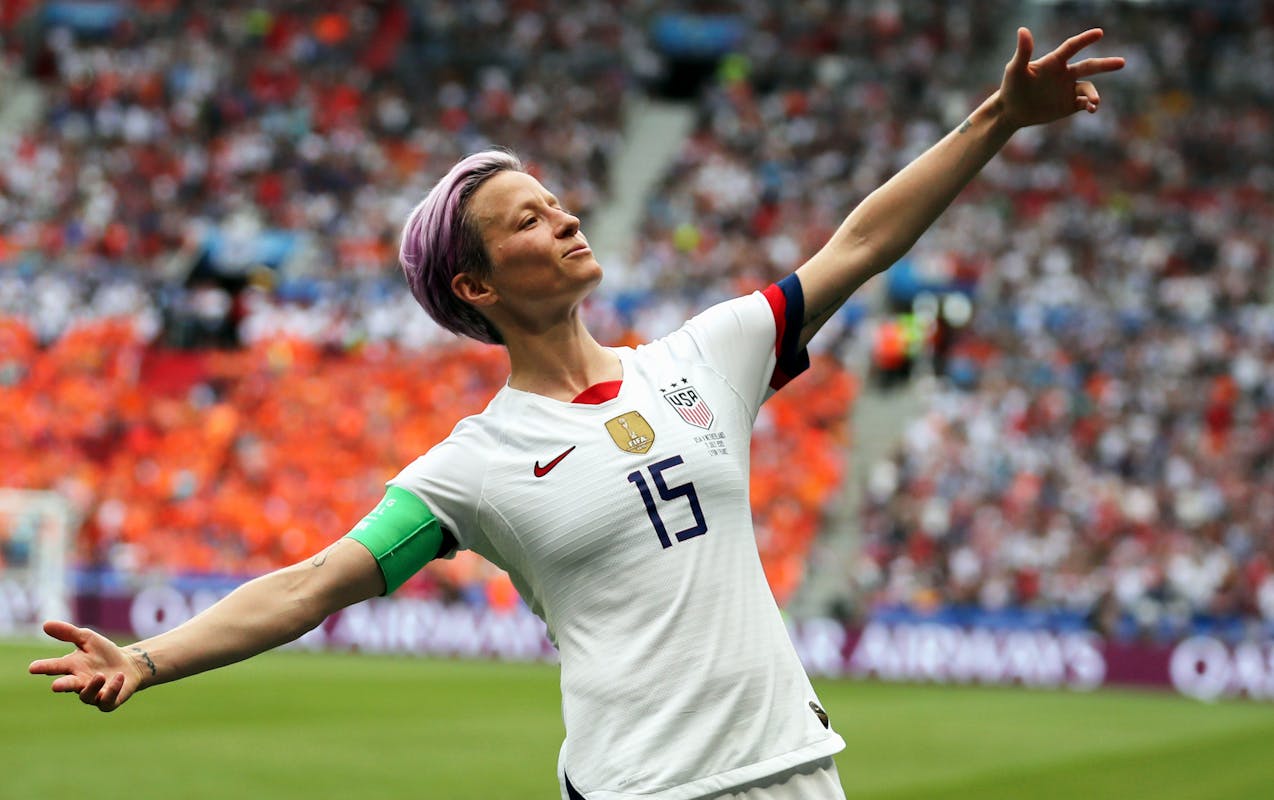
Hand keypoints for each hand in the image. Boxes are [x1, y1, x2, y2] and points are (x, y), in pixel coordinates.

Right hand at [28, 620, 145, 711]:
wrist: (129, 666)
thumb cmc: (104, 653)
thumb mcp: (88, 639)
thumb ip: (68, 633)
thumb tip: (45, 624)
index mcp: (72, 667)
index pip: (55, 667)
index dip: (44, 667)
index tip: (33, 667)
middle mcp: (79, 683)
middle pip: (68, 685)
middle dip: (62, 685)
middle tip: (55, 686)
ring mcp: (93, 694)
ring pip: (87, 695)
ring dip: (93, 685)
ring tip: (100, 675)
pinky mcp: (108, 701)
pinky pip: (107, 699)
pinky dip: (112, 689)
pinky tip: (119, 677)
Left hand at [999, 27, 1124, 129]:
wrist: (1012, 110)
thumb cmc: (1012, 87)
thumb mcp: (1015, 69)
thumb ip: (1023, 51)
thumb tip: (1023, 29)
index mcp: (1055, 62)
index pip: (1072, 47)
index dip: (1085, 39)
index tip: (1099, 33)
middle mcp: (1065, 74)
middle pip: (1089, 66)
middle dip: (1105, 65)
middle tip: (1122, 62)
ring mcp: (1068, 89)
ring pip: (1088, 88)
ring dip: (1093, 94)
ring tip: (1094, 102)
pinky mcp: (1069, 105)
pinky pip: (1085, 104)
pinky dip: (1090, 105)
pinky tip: (1091, 109)